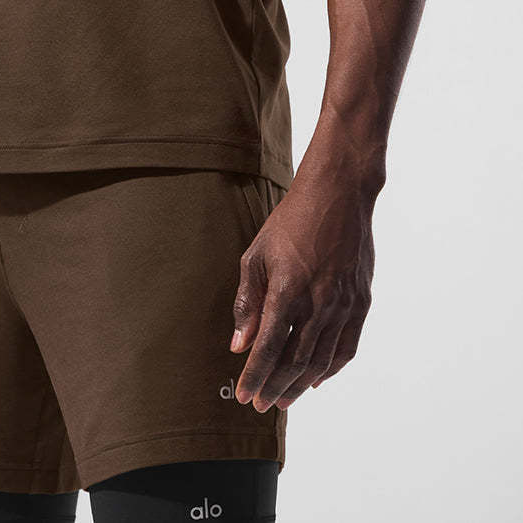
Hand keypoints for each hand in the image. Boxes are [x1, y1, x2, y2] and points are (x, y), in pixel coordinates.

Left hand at [229, 170, 375, 409]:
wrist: (338, 196)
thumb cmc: (291, 222)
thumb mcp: (257, 254)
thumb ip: (247, 301)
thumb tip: (239, 343)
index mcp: (287, 290)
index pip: (268, 347)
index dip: (255, 376)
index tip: (245, 395)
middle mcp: (317, 303)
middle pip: (294, 361)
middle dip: (274, 387)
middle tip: (261, 404)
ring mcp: (343, 305)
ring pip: (320, 361)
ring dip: (300, 385)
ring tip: (284, 399)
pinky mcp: (361, 303)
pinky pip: (346, 347)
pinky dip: (331, 369)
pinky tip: (317, 379)